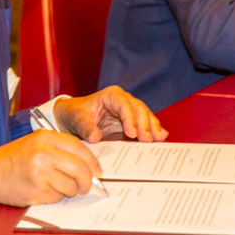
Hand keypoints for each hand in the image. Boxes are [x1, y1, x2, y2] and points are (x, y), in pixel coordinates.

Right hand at [0, 129, 100, 205]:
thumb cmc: (14, 158)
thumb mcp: (36, 143)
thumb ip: (60, 149)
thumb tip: (88, 164)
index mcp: (46, 138)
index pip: (80, 149)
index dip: (92, 162)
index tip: (97, 171)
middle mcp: (44, 154)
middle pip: (80, 168)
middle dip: (87, 180)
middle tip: (87, 185)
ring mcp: (40, 173)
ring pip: (71, 185)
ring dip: (70, 190)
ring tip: (59, 187)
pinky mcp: (36, 191)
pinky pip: (58, 197)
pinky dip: (56, 196)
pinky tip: (45, 190)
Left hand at [53, 85, 168, 143]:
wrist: (74, 117)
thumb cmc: (75, 113)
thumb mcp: (77, 119)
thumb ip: (86, 127)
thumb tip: (95, 137)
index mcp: (111, 95)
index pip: (124, 104)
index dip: (130, 118)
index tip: (132, 133)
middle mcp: (123, 101)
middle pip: (139, 109)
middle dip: (145, 124)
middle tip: (147, 140)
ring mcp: (129, 111)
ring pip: (145, 116)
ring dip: (152, 127)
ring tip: (159, 139)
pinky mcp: (132, 122)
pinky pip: (145, 125)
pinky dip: (153, 130)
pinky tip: (161, 137)